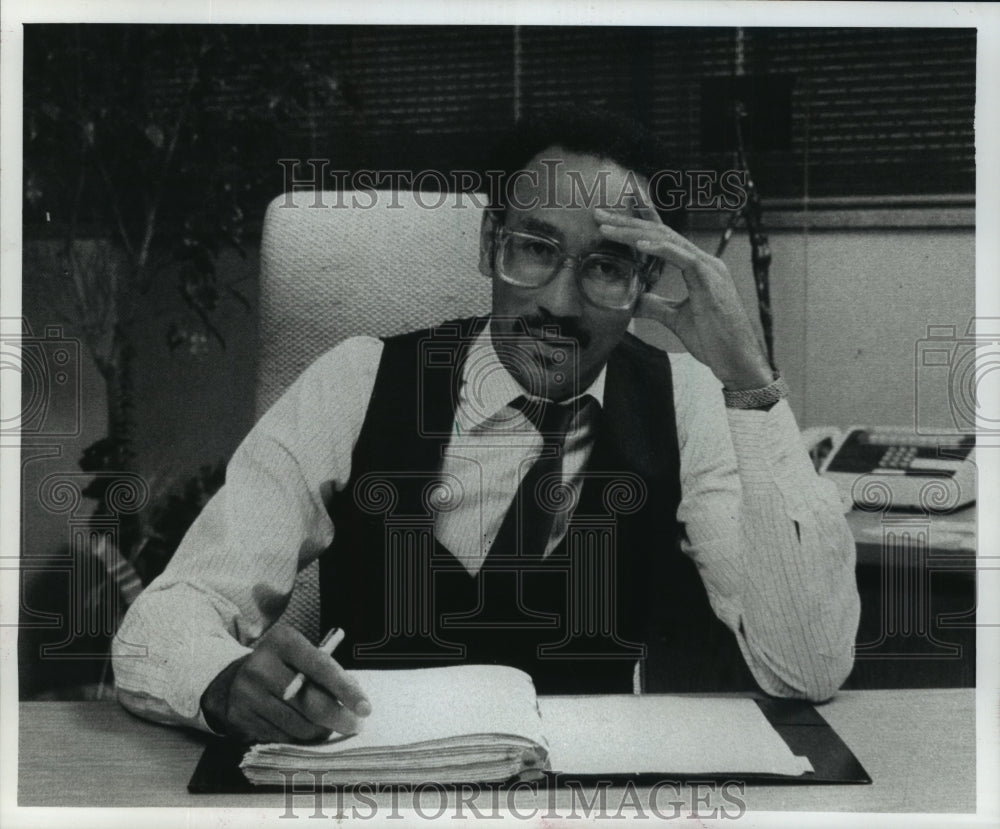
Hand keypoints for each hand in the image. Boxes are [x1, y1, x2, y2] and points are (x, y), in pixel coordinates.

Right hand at [200, 622, 371, 742]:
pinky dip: (298, 738)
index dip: (346, 689)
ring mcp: (247, 694)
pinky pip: (280, 737)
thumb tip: (353, 702)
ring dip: (319, 731)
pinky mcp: (240, 718)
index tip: (365, 708)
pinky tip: (302, 730)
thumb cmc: (281, 666)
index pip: (321, 667)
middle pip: (309, 701)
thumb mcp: (300, 655)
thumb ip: (326, 673)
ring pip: (297, 725)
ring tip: (327, 726)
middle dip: (337, 717)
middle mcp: (261, 666)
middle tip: (354, 725)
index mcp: (282, 641)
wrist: (231, 680)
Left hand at [594, 206, 773, 389]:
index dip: (639, 223)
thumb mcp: (676, 319)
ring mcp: (709, 268)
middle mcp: (704, 262)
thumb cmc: (714, 340)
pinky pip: (683, 258)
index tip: (613, 216)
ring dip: (634, 232)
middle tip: (598, 215)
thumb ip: (656, 306)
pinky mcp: (711, 280)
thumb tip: (634, 302)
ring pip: (667, 240)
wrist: (737, 360)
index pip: (664, 239)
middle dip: (628, 222)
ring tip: (607, 228)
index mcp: (698, 267)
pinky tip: (638, 244)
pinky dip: (660, 249)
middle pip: (661, 234)